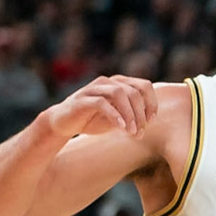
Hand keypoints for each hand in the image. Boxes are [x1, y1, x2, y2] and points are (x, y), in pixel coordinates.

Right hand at [41, 75, 156, 140]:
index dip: (151, 103)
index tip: (151, 121)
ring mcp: (94, 89)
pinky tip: (120, 127)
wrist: (63, 123)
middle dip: (141, 113)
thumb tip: (150, 119)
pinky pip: (102, 102)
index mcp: (118, 84)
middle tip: (140, 133)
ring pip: (119, 93)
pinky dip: (114, 115)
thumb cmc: (92, 119)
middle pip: (134, 91)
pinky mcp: (82, 100)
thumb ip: (131, 115)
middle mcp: (107, 82)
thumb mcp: (116, 117)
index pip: (143, 85)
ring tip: (131, 132)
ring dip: (130, 114)